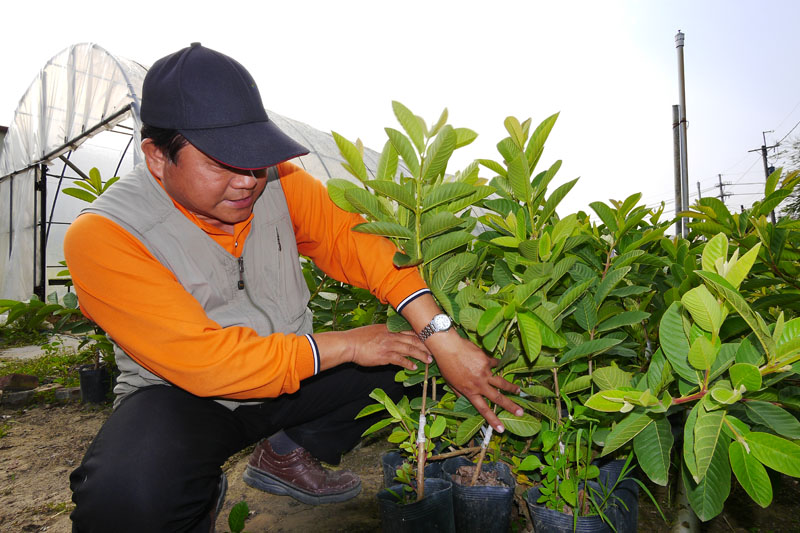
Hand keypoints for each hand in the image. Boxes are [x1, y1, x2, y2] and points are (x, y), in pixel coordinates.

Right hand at [315, 324, 431, 371]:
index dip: (422, 335)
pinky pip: (400, 360)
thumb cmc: (360, 338)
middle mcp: (391, 335)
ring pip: (410, 349)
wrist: (348, 344)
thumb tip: (396, 337)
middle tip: (436, 351)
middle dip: (426, 345)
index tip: (431, 339)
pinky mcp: (384, 355)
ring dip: (421, 355)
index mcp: (390, 328)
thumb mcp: (376, 330)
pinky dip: (408, 363)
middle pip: (414, 339)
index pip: (410, 330)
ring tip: (429, 360)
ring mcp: (388, 345)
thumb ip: (387, 333)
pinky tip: (414, 367)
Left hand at [425, 330, 521, 432]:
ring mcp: (485, 373)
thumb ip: (460, 392)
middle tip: (521, 412)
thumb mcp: (450, 384)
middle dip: (511, 406)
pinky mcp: (487, 361)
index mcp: (470, 392)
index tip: (501, 429)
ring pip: (502, 383)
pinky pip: (495, 364)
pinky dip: (496, 364)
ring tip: (519, 391)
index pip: (483, 409)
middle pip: (498, 398)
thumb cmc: (446, 366)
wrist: (448, 348)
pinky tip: (500, 364)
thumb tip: (464, 399)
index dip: (493, 420)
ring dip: (511, 387)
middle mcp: (479, 384)